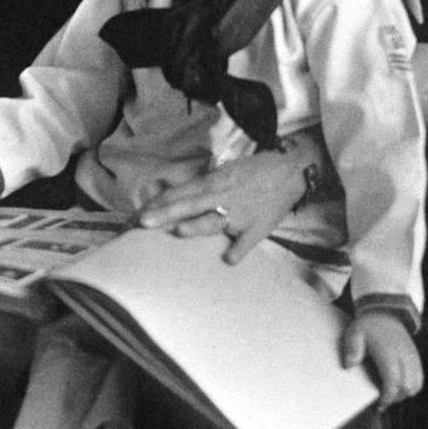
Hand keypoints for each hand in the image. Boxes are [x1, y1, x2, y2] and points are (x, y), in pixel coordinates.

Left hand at [134, 134, 322, 263]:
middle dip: (164, 213)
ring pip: (213, 220)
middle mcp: (222, 196)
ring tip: (178, 232)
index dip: (157, 203)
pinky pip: (247, 241)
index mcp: (213, 182)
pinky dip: (238, 249)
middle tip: (143, 222)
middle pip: (188, 205)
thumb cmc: (255, 170)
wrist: (291, 169)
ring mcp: (240, 213)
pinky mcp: (258, 227)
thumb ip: (202, 186)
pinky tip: (229, 260)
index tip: (136, 214)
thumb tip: (176, 197)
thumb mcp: (225, 171)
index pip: (179, 192)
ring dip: (196, 226)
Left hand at [340, 310, 422, 407]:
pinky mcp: (416, 358)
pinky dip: (412, 387)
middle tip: (382, 400)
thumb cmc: (369, 326)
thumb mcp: (355, 333)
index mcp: (388, 352)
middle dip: (395, 398)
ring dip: (404, 394)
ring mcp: (412, 358)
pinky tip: (400, 387)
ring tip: (391, 394)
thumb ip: (352, 349)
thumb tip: (349, 365)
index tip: (380, 403)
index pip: (393, 380)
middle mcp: (403, 356)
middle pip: (407, 387)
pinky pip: (420, 379)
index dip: (388, 396)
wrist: (386, 313)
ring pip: (416, 385)